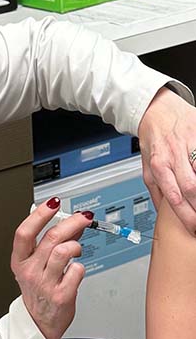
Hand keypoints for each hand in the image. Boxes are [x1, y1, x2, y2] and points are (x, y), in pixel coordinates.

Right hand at [11, 199, 90, 338]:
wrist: (39, 324)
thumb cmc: (38, 293)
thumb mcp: (34, 267)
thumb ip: (48, 244)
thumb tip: (70, 222)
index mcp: (20, 261)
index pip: (25, 232)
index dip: (39, 215)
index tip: (53, 203)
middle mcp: (30, 271)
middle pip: (51, 237)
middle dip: (72, 222)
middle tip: (83, 218)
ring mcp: (45, 284)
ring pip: (64, 251)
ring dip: (76, 246)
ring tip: (77, 250)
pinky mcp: (61, 295)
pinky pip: (77, 270)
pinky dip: (81, 267)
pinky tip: (76, 271)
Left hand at [138, 87, 195, 234]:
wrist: (157, 110)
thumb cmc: (154, 140)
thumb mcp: (147, 166)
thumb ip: (156, 190)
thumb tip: (161, 213)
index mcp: (160, 165)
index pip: (175, 197)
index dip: (187, 216)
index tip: (194, 229)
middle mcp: (175, 155)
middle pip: (192, 187)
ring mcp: (191, 143)